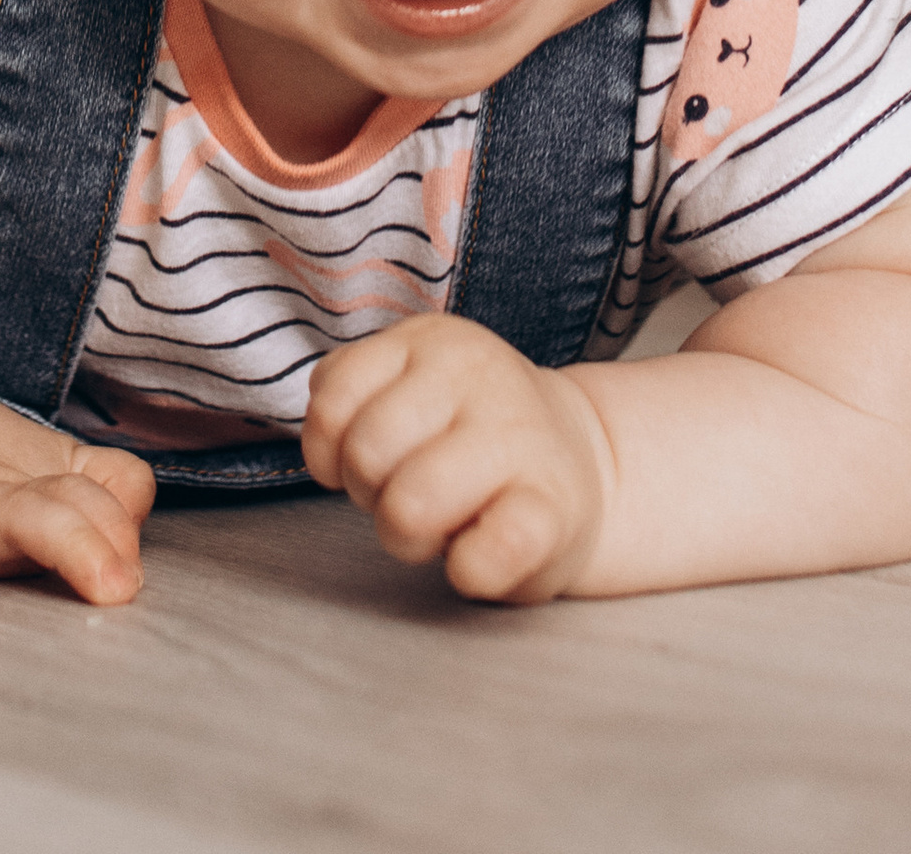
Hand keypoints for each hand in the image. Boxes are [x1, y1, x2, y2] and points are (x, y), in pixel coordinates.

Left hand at [301, 316, 611, 603]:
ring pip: (410, 507)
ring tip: (442, 522)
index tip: (369, 458)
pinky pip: (483, 556)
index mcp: (432, 340)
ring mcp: (521, 439)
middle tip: (410, 494)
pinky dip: (467, 569)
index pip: (333, 397)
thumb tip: (325, 446)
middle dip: (371, 495)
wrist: (585, 464)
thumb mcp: (408, 388)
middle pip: (366, 455)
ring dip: (409, 537)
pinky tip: (480, 552)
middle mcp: (478, 373)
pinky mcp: (554, 512)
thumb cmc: (469, 437)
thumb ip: (350, 398)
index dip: (330, 449)